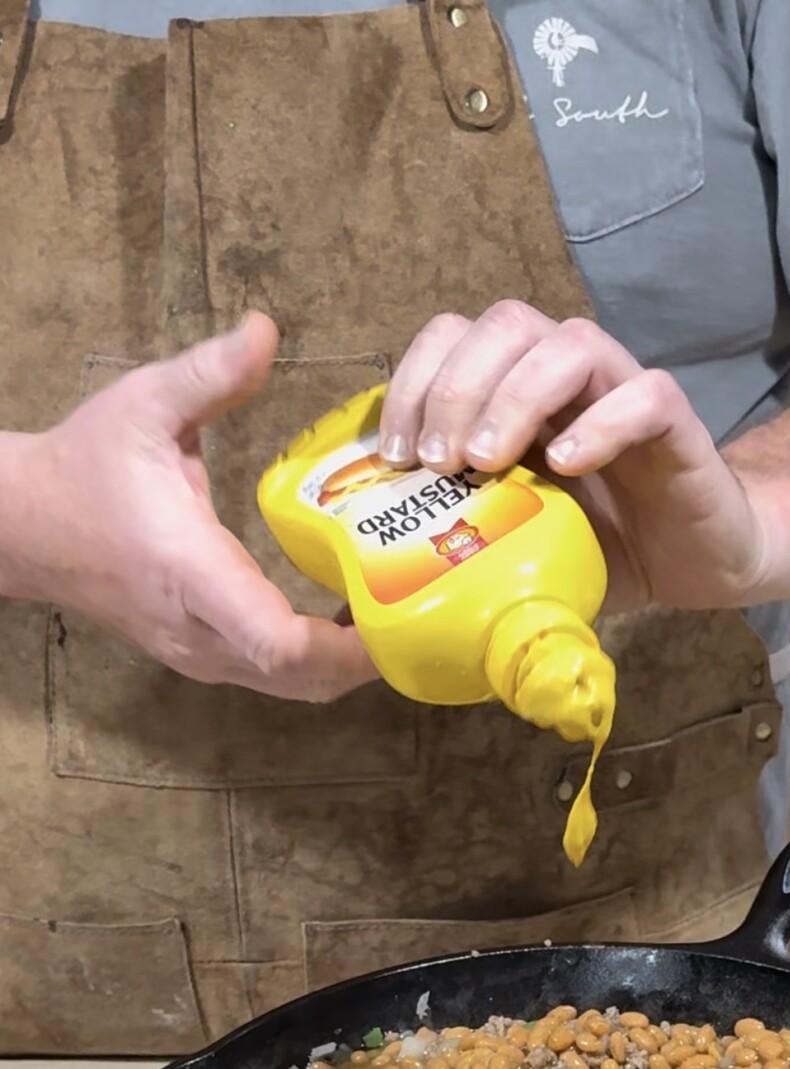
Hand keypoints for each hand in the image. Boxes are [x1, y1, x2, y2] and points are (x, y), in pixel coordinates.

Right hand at [4, 314, 375, 700]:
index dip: (345, 646)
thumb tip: (266, 329)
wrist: (25, 525)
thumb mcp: (144, 404)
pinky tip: (348, 619)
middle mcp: (199, 630)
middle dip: (366, 658)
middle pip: (300, 681)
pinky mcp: (200, 656)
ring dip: (346, 665)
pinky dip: (318, 661)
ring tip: (393, 611)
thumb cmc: (85, 466)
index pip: (276, 642)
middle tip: (420, 607)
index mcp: (191, 572)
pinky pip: (272, 677)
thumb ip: (210, 373)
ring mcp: (198, 653)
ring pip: (290, 688)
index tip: (395, 609)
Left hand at [378, 303, 766, 612]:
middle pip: (504, 324)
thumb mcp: (507, 554)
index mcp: (516, 393)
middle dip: (455, 386)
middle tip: (438, 462)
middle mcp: (566, 377)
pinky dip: (602, 422)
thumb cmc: (599, 548)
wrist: (699, 558)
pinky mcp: (676, 423)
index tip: (392, 455)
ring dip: (516, 393)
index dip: (413, 380)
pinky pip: (644, 395)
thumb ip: (445, 559)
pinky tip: (568, 465)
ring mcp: (622, 392)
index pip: (452, 337)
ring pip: (568, 342)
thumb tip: (360, 616)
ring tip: (488, 462)